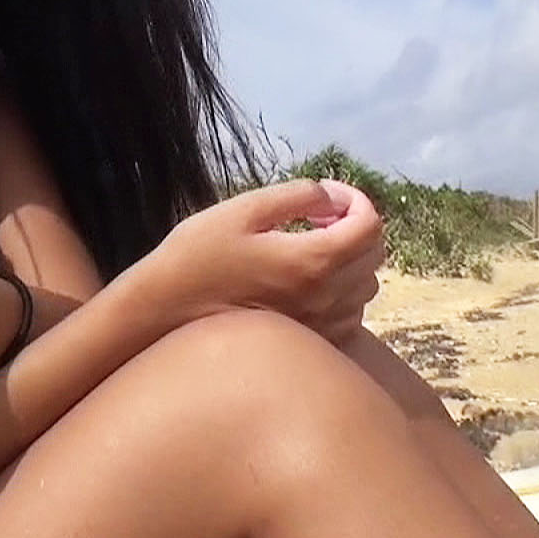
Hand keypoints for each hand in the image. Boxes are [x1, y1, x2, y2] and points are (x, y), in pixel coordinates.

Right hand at [145, 179, 384, 343]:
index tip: (327, 196)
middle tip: (318, 216)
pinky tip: (308, 280)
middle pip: (374, 255)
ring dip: (350, 259)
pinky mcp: (310, 342)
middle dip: (355, 225)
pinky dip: (343, 290)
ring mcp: (320, 325)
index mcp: (312, 260)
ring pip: (366, 286)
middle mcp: (325, 297)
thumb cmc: (198, 255)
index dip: (356, 200)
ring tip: (311, 245)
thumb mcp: (243, 209)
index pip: (370, 226)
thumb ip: (296, 196)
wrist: (165, 312)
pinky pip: (351, 314)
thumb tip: (331, 195)